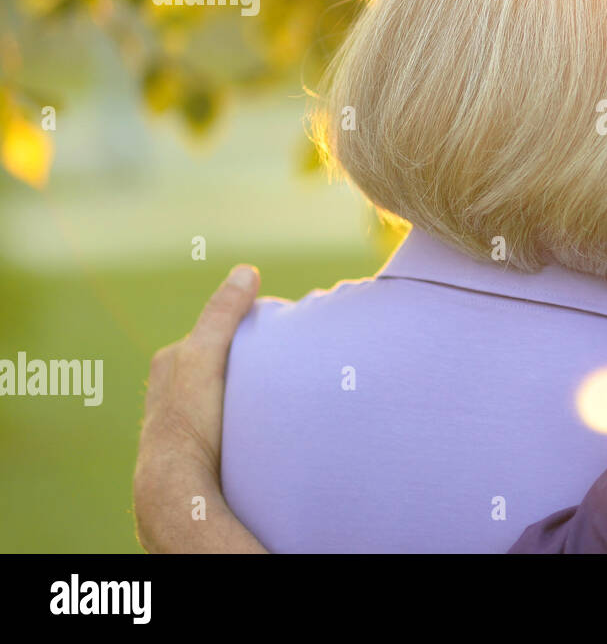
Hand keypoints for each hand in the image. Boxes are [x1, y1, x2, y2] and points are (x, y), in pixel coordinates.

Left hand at [133, 265, 268, 552]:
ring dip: (249, 394)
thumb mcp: (206, 355)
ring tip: (279, 396)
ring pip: (225, 395)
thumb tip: (246, 271)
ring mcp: (184, 423)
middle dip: (248, 362)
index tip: (278, 336)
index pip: (215, 333)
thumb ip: (222, 313)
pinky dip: (246, 419)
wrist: (180, 488)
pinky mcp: (198, 450)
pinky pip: (227, 423)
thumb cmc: (190, 419)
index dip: (247, 330)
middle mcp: (169, 391)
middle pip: (220, 363)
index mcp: (169, 363)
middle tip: (284, 366)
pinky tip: (264, 426)